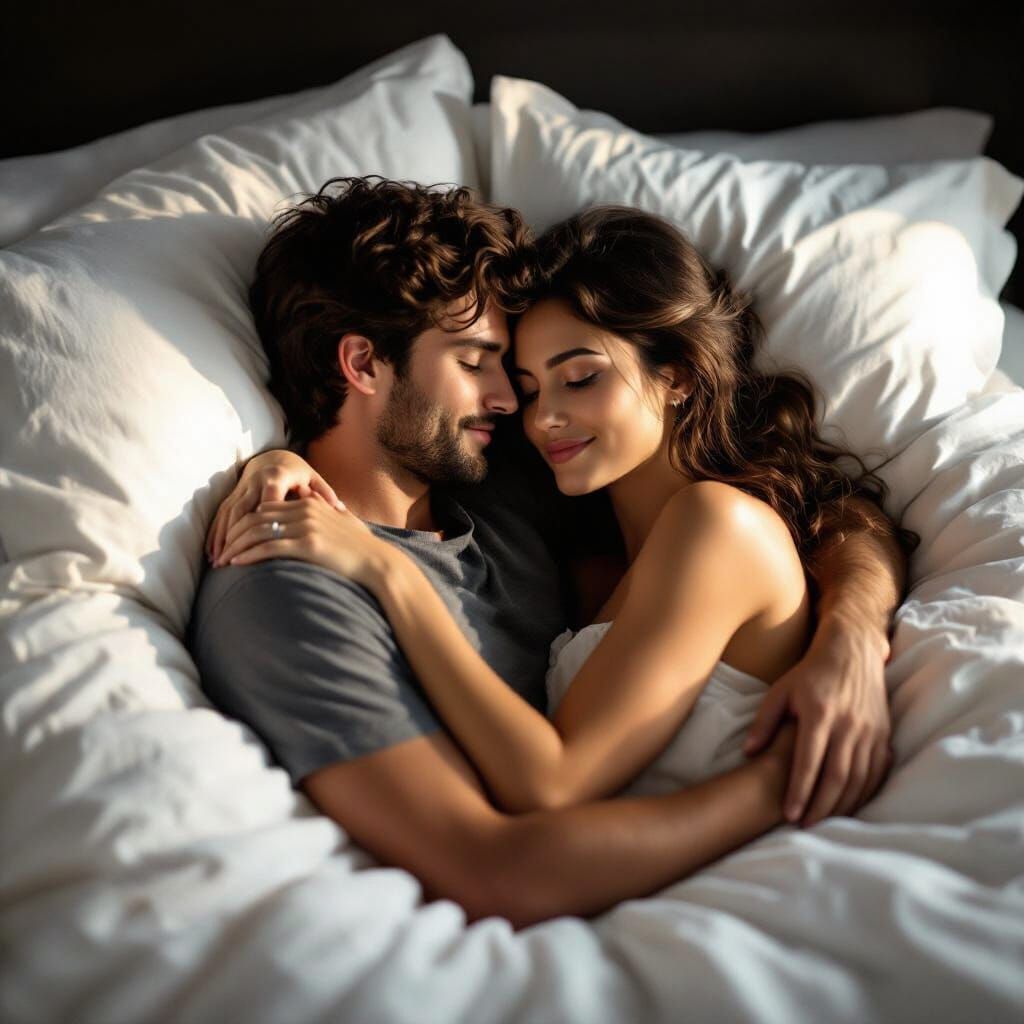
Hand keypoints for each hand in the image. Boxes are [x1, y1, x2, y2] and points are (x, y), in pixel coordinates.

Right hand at [207, 450, 342, 564]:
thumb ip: (325, 493)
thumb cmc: (299, 474)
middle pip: (245, 509)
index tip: (266, 542)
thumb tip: (341, 507)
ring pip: (230, 514)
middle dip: (237, 535)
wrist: (275, 457)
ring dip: (222, 538)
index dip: (267, 519)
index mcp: (278, 476)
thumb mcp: (314, 479)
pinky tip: (212, 551)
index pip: (271, 499)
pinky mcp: (233, 494)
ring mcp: (242, 487)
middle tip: (232, 559)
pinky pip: (221, 514)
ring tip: (219, 561)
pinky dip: (216, 532)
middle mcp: (256, 480)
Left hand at [215, 492, 384, 586]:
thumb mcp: (342, 524)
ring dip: (236, 547)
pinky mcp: (307, 545)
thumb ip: (328, 515)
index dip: (244, 523)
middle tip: (219, 551)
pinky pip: (269, 547)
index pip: (266, 508)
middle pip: (257, 518)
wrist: (377, 562)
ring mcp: (306, 527)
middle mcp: (305, 511)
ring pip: (259, 532)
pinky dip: (249, 555)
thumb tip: (322, 515)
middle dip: (233, 535)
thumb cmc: (361, 548)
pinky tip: (237, 563)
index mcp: (310, 504)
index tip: (230, 538)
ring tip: (222, 560)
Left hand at [742, 617, 894, 827]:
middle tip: (804, 827)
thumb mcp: (780, 691)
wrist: (852, 652)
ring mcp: (869, 731)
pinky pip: (876, 772)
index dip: (799, 791)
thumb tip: (748, 753)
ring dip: (842, 805)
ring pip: (858, 779)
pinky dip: (863, 793)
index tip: (788, 815)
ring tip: (823, 822)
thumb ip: (764, 722)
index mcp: (819, 713)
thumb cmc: (810, 673)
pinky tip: (848, 806)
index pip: (808, 762)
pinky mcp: (882, 734)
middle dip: (820, 807)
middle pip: (836, 777)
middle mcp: (848, 724)